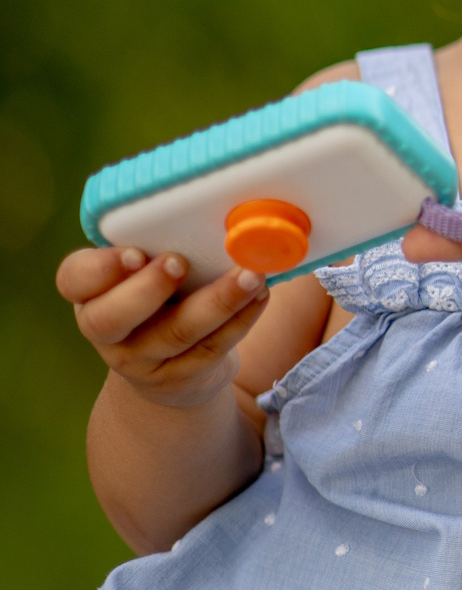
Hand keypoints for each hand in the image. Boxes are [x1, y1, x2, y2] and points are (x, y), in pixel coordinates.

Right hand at [60, 246, 268, 409]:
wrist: (175, 370)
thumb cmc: (165, 300)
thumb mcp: (150, 273)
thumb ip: (163, 247)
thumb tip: (221, 211)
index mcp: (91, 293)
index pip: (74, 279)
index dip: (100, 268)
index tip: (135, 253)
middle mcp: (105, 329)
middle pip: (109, 318)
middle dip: (147, 288)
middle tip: (180, 263)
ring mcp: (139, 359)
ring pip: (175, 334)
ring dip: (218, 301)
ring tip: (251, 275)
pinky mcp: (178, 378)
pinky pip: (211, 348)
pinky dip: (241, 320)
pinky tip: (260, 296)